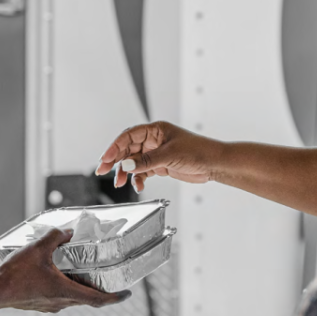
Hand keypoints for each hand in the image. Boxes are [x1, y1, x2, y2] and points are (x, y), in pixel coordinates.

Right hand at [0, 229, 127, 312]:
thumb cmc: (15, 274)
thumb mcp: (38, 249)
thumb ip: (55, 237)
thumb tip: (67, 232)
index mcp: (66, 292)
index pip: (98, 299)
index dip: (115, 298)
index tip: (127, 294)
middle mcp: (61, 302)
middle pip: (88, 300)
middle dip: (100, 291)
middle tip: (110, 280)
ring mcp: (50, 306)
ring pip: (73, 299)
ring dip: (82, 289)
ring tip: (85, 275)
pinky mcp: (40, 304)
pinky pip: (60, 298)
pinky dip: (66, 289)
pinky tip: (60, 277)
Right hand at [96, 121, 222, 191]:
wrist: (214, 164)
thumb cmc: (198, 152)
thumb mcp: (169, 155)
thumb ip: (146, 161)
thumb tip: (126, 165)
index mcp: (155, 130)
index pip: (129, 136)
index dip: (115, 146)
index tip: (106, 158)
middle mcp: (154, 140)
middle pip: (128, 149)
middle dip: (115, 160)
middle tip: (103, 170)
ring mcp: (156, 153)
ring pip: (134, 161)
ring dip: (125, 172)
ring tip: (119, 182)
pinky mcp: (160, 165)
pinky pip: (143, 171)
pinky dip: (138, 179)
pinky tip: (138, 186)